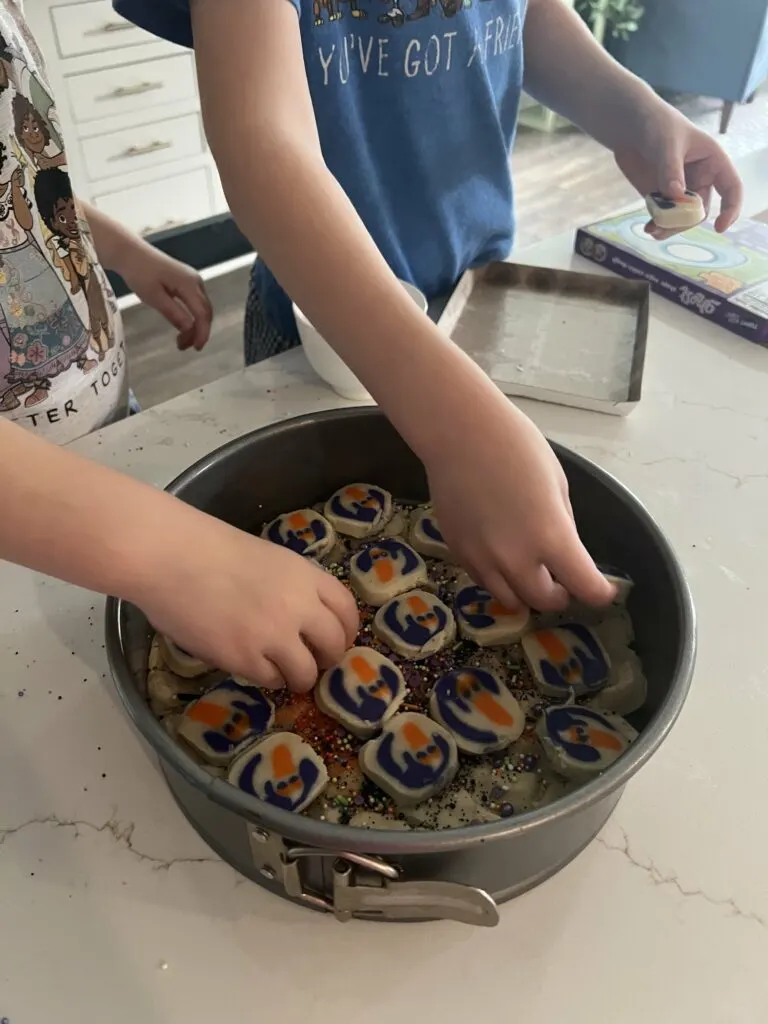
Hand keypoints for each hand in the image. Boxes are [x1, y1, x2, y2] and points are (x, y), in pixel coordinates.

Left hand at [118, 242, 213, 350]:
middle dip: (198, 332)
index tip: (196, 348)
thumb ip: (174, 313)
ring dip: (195, 325)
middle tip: (184, 346)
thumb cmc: (139, 273)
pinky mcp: (186, 280)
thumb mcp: (154, 297)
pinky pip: (195, 302)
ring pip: (201, 308)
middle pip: (205, 311)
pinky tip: (181, 324)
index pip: (202, 313)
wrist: (130, 253)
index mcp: (189, 284)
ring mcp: (192, 279)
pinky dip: (191, 316)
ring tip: (180, 339)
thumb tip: (189, 329)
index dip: (202, 333)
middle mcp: (196, 281)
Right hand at [136, 511, 358, 691]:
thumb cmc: (209, 549)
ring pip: (307, 672)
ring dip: (300, 677)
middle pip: (334, 644)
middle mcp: (299, 606)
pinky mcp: (245, 659)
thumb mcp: (268, 558)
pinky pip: (272, 681)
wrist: (171, 557)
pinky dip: (268, 679)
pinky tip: (255, 669)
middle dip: (329, 659)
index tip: (340, 640)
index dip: (347, 630)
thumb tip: (301, 617)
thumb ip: (291, 586)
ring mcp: (274, 635)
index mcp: (305, 574)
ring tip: (285, 674)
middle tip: (316, 663)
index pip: (347, 608)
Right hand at [427, 400, 614, 611]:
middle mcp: (516, 559)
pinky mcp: (458, 552)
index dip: (599, 592)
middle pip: (544, 602)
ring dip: (527, 592)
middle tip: (562, 581)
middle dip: (560, 595)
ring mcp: (483, 559)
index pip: (585, 586)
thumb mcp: (557, 483)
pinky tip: (502, 558)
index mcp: (551, 537)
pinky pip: (484, 581)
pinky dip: (499, 579)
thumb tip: (562, 550)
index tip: (603, 589)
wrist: (460, 434)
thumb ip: (563, 523)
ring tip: (530, 573)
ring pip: (511, 600)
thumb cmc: (517, 446)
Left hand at [614, 104, 742, 239]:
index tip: (719, 226)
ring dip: (670, 227)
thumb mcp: (666, 144)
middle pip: (700, 210)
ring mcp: (679, 189)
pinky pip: (664, 216)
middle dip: (685, 221)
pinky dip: (657, 224)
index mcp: (712, 162)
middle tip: (664, 224)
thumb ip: (671, 170)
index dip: (730, 209)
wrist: (629, 125)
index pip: (731, 189)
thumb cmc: (657, 124)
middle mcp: (699, 179)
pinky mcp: (660, 196)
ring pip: (682, 218)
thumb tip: (676, 196)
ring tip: (653, 229)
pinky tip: (648, 227)